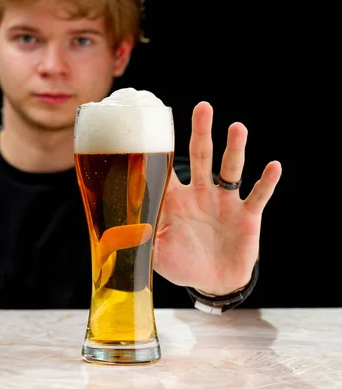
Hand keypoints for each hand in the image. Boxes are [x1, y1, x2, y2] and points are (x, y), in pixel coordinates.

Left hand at [153, 101, 281, 294]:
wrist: (214, 281)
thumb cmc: (181, 263)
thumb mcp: (156, 254)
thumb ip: (139, 240)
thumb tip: (114, 233)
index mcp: (175, 198)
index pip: (167, 168)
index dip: (161, 149)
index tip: (156, 124)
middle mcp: (200, 192)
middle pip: (201, 156)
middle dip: (201, 132)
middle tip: (203, 108)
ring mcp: (225, 201)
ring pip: (230, 169)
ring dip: (235, 149)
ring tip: (237, 128)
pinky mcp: (247, 215)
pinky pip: (258, 195)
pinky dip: (266, 182)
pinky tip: (273, 166)